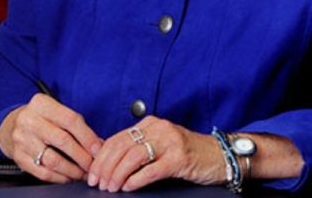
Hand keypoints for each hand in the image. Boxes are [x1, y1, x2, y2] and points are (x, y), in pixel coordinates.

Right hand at [0, 93, 102, 182]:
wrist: (10, 126)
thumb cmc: (40, 119)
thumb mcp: (55, 112)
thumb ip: (76, 125)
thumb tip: (98, 145)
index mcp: (41, 104)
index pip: (70, 119)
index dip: (87, 136)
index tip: (98, 149)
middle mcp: (29, 120)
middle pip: (63, 140)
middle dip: (82, 156)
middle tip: (93, 164)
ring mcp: (22, 139)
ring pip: (53, 160)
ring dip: (72, 170)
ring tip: (83, 173)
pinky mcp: (18, 157)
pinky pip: (43, 172)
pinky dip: (59, 177)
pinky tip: (68, 177)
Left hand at [88, 116, 226, 191]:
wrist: (220, 155)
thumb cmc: (188, 153)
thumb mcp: (160, 145)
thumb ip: (139, 148)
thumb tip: (108, 162)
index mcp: (149, 124)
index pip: (117, 138)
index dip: (101, 157)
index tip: (92, 172)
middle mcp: (158, 128)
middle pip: (121, 146)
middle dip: (105, 166)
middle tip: (97, 182)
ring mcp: (169, 142)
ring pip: (133, 156)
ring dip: (117, 174)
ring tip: (110, 187)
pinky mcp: (179, 158)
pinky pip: (152, 169)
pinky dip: (136, 179)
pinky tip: (128, 187)